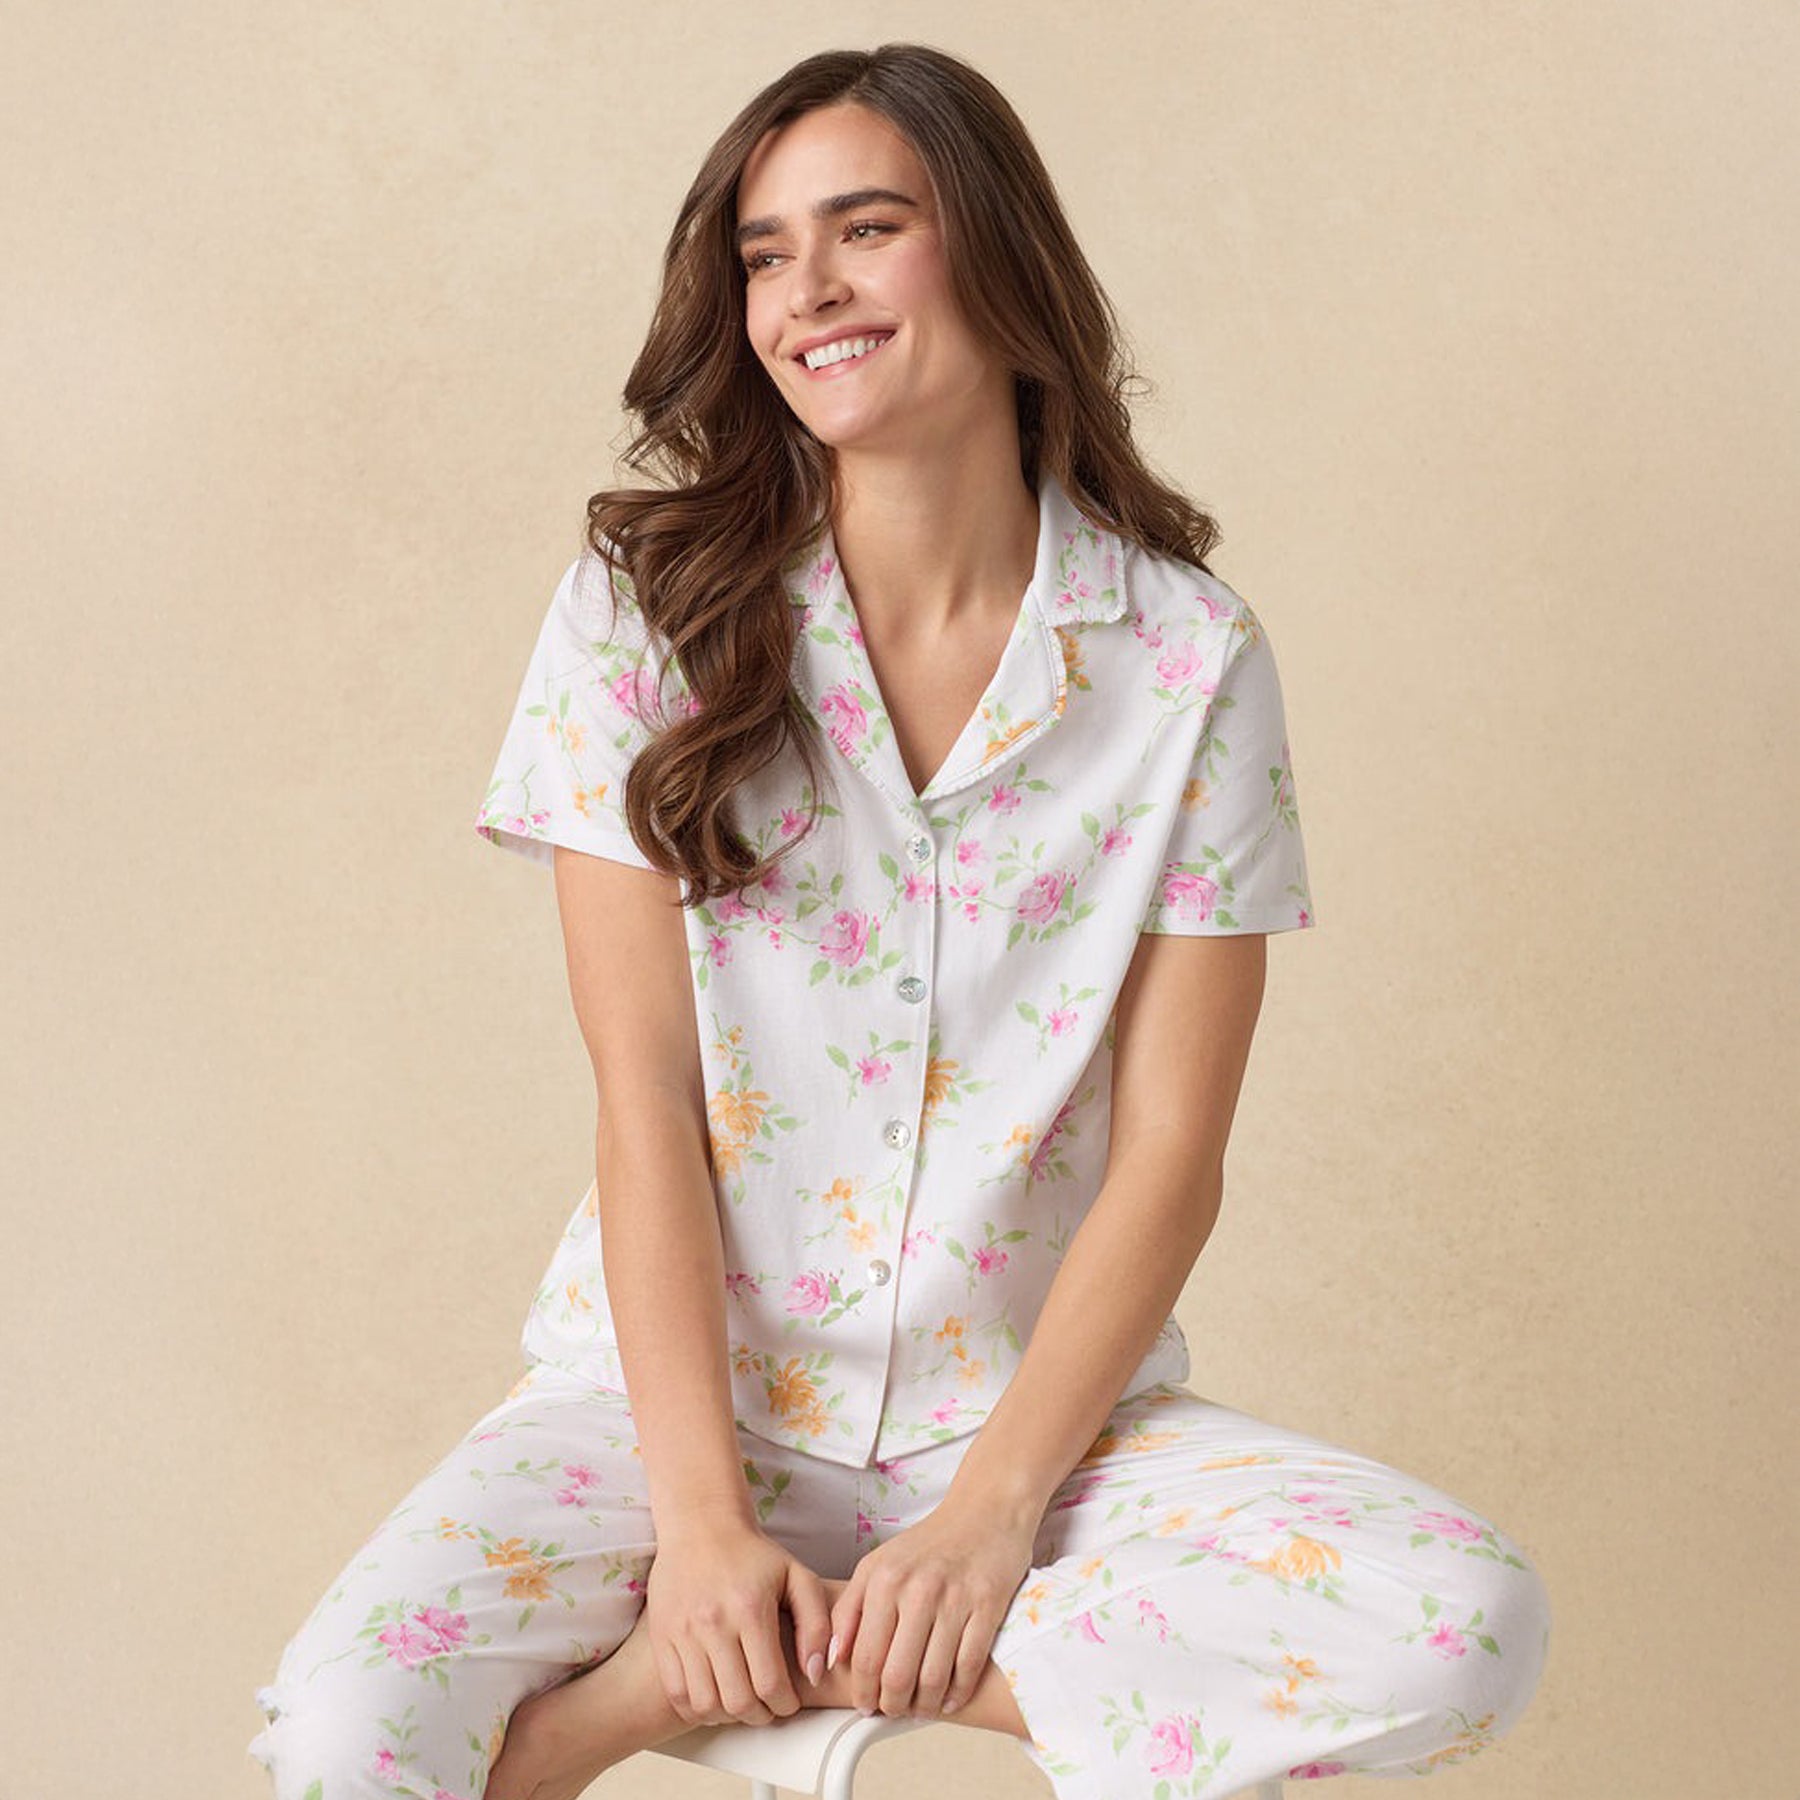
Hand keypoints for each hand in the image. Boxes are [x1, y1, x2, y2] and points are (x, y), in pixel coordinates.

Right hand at [645, 1513, 832, 1726]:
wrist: (700, 1524)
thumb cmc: (753, 1554)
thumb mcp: (798, 1576)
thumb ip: (817, 1624)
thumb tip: (816, 1672)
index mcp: (751, 1609)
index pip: (770, 1684)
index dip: (785, 1705)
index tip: (789, 1701)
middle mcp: (714, 1623)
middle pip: (738, 1702)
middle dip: (760, 1716)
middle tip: (768, 1707)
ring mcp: (683, 1631)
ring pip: (705, 1704)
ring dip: (728, 1716)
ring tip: (742, 1703)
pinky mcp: (662, 1636)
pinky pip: (677, 1693)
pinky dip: (697, 1708)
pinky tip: (714, 1697)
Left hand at [831, 1495, 1037, 1719]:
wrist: (985, 1512)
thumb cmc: (929, 1544)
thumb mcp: (878, 1564)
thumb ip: (848, 1609)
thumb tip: (831, 1658)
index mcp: (884, 1579)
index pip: (864, 1656)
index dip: (862, 1691)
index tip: (864, 1704)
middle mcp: (917, 1590)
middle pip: (896, 1674)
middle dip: (891, 1705)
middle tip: (892, 1710)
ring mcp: (954, 1599)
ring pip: (933, 1678)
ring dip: (924, 1706)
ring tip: (919, 1709)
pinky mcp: (987, 1606)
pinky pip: (968, 1667)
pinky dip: (957, 1694)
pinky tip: (949, 1700)